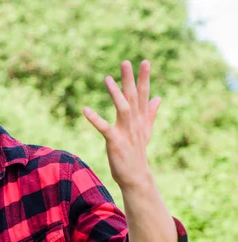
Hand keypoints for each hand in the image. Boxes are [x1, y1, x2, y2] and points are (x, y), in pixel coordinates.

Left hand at [83, 60, 160, 188]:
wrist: (136, 176)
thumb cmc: (137, 153)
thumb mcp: (145, 131)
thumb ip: (150, 113)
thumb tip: (158, 97)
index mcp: (140, 119)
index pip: (143, 95)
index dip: (144, 78)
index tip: (145, 61)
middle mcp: (135, 123)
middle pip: (133, 97)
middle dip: (130, 80)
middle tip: (126, 62)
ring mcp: (126, 132)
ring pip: (123, 109)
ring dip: (115, 94)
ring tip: (107, 79)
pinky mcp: (115, 142)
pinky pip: (104, 128)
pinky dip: (95, 119)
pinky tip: (85, 109)